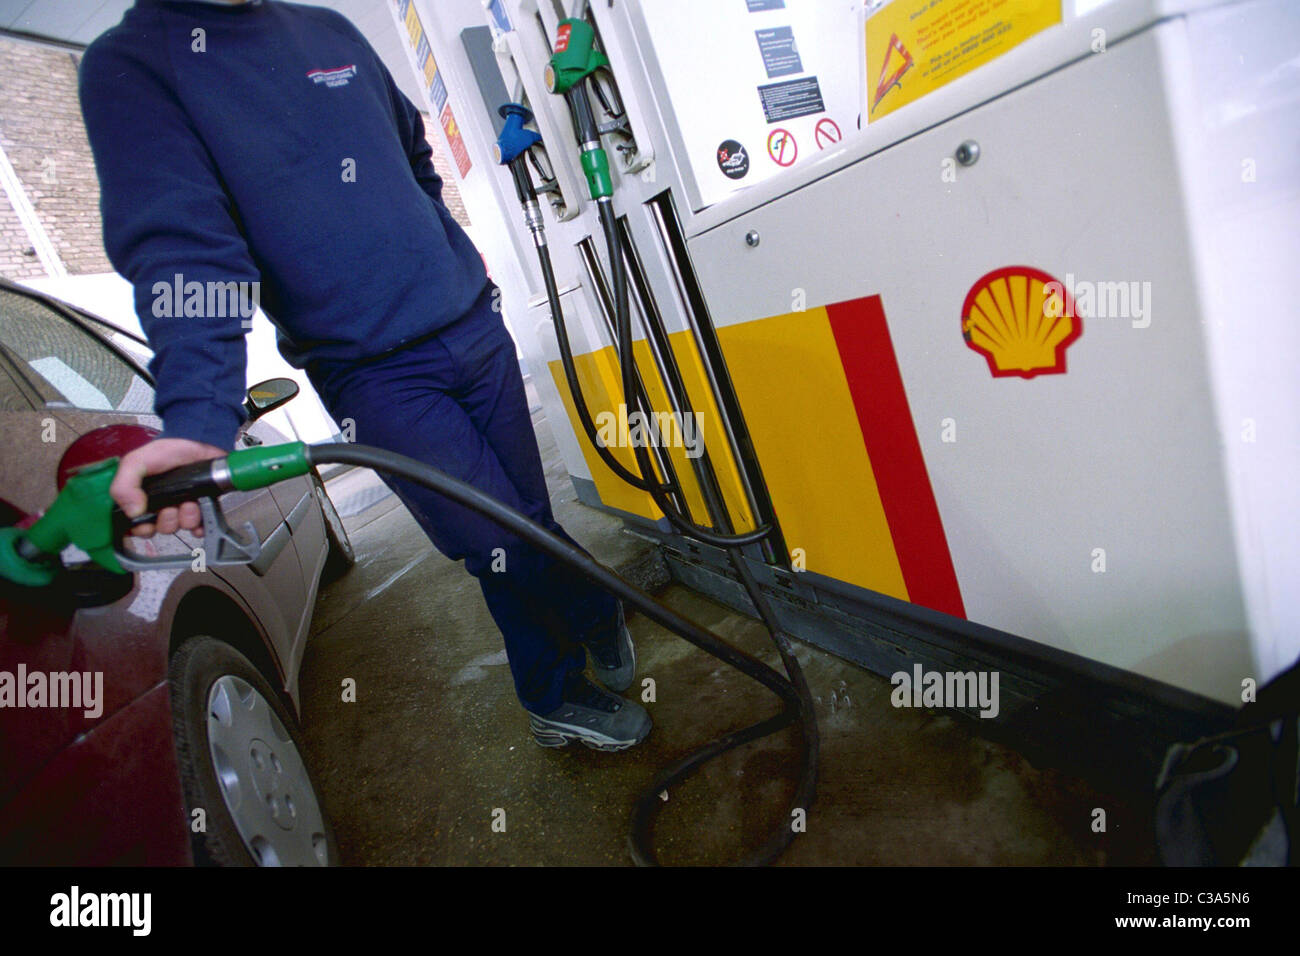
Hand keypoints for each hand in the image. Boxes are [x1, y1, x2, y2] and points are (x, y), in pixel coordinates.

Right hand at [110, 437, 226, 537]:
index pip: (136, 526)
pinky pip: (201, 526)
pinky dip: (202, 523)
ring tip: (189, 502)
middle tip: (171, 508)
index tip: (147, 524)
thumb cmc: (166, 450)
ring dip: (186, 518)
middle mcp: (161, 506)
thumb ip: (125, 486)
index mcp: (141, 498)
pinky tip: (201, 511)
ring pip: (182, 527)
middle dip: (166, 521)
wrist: (198, 441)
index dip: (140, 529)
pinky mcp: (203, 507)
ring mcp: (182, 507)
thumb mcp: (136, 462)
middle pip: (161, 529)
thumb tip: (133, 513)